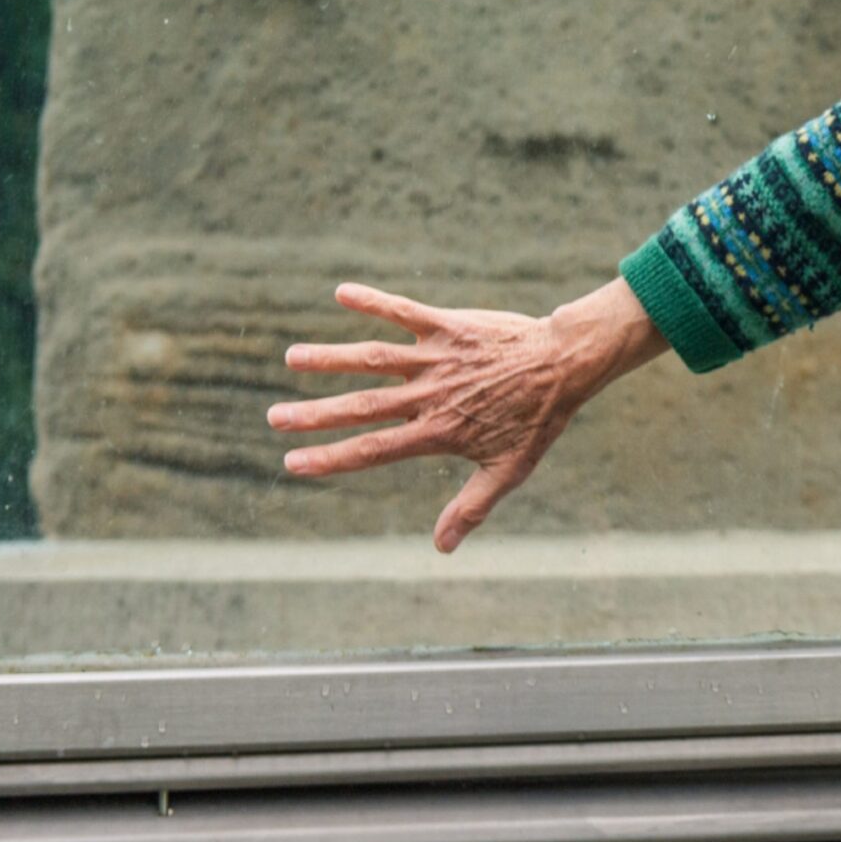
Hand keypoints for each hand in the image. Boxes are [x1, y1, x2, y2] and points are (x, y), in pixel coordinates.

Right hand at [269, 279, 660, 552]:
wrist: (566, 364)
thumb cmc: (537, 419)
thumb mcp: (509, 469)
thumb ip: (471, 507)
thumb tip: (441, 549)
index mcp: (439, 430)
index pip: (375, 449)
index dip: (332, 457)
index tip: (293, 463)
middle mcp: (432, 394)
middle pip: (363, 406)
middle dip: (316, 414)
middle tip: (274, 418)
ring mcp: (438, 357)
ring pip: (375, 357)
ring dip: (332, 357)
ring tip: (292, 357)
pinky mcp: (450, 325)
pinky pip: (405, 312)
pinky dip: (374, 302)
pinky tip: (342, 292)